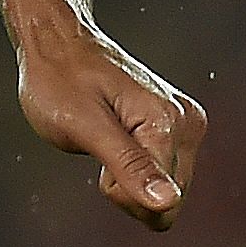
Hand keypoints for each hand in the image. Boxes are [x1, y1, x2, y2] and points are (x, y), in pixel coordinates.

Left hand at [13, 19, 207, 229]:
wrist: (57, 44)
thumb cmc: (59, 80)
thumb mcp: (84, 127)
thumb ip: (129, 165)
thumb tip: (168, 202)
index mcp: (169, 123)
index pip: (164, 202)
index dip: (120, 191)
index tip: (99, 151)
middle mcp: (188, 124)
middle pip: (169, 200)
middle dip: (127, 186)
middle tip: (99, 143)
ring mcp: (185, 125)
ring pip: (166, 190)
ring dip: (129, 176)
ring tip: (105, 136)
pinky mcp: (176, 128)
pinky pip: (161, 173)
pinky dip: (133, 166)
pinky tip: (115, 136)